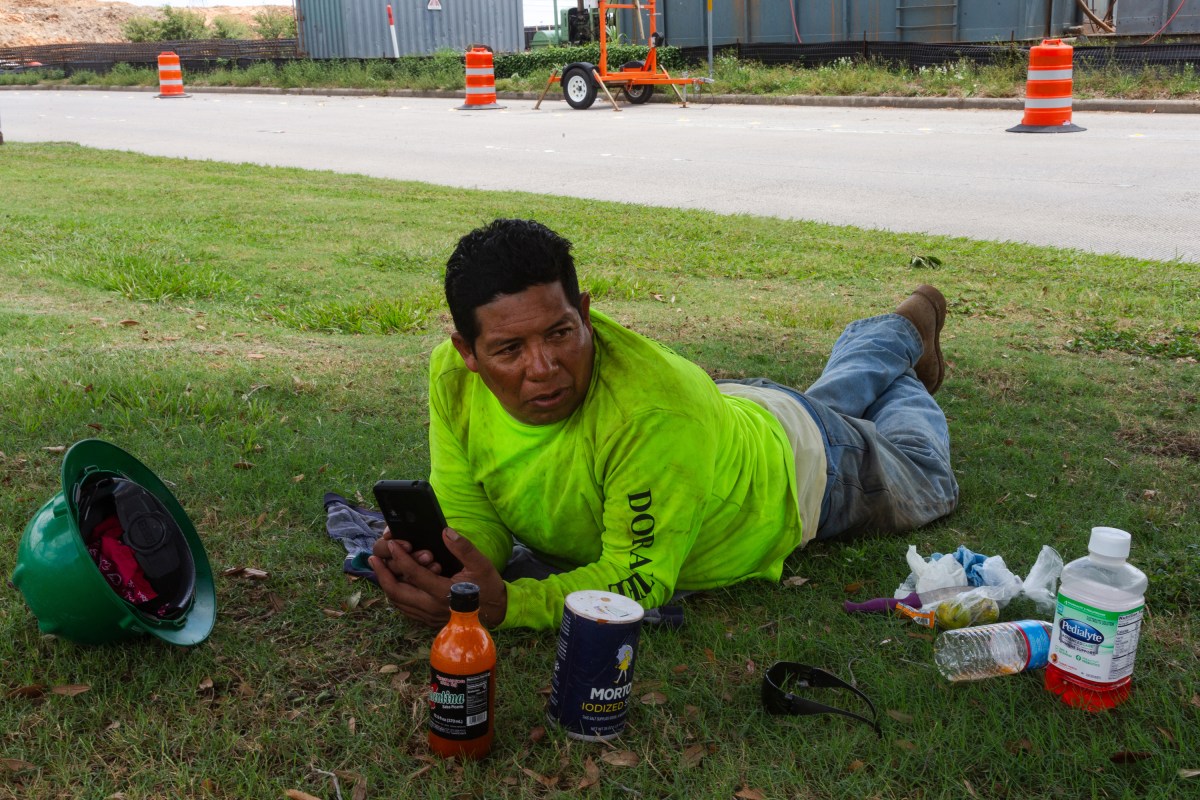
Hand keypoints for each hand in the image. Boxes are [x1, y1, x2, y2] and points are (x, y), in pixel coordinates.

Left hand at [369, 527, 506, 628]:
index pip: (413, 573)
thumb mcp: (481, 563)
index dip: (400, 557)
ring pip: (398, 602)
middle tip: (373, 558)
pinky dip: (395, 594)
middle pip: (397, 592)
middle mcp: (432, 607)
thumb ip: (462, 548)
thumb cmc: (487, 586)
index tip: (393, 543)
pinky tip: (394, 582)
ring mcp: (428, 616)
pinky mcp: (428, 620)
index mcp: (443, 592)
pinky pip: (405, 608)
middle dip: (382, 574)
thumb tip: (445, 532)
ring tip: (380, 568)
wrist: (495, 611)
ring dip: (386, 584)